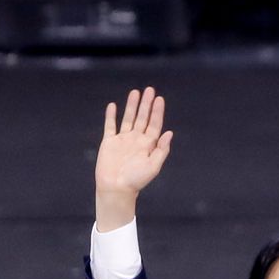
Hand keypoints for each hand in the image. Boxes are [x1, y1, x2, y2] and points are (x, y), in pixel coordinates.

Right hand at [95, 87, 172, 203]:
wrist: (116, 188)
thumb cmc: (136, 180)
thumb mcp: (153, 166)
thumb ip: (161, 150)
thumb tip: (169, 133)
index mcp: (147, 145)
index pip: (154, 125)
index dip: (157, 112)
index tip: (159, 99)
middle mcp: (136, 140)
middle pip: (142, 118)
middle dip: (146, 104)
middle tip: (150, 90)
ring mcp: (122, 140)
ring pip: (128, 118)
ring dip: (131, 106)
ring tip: (135, 92)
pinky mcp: (109, 142)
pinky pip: (110, 126)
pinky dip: (111, 116)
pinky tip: (113, 106)